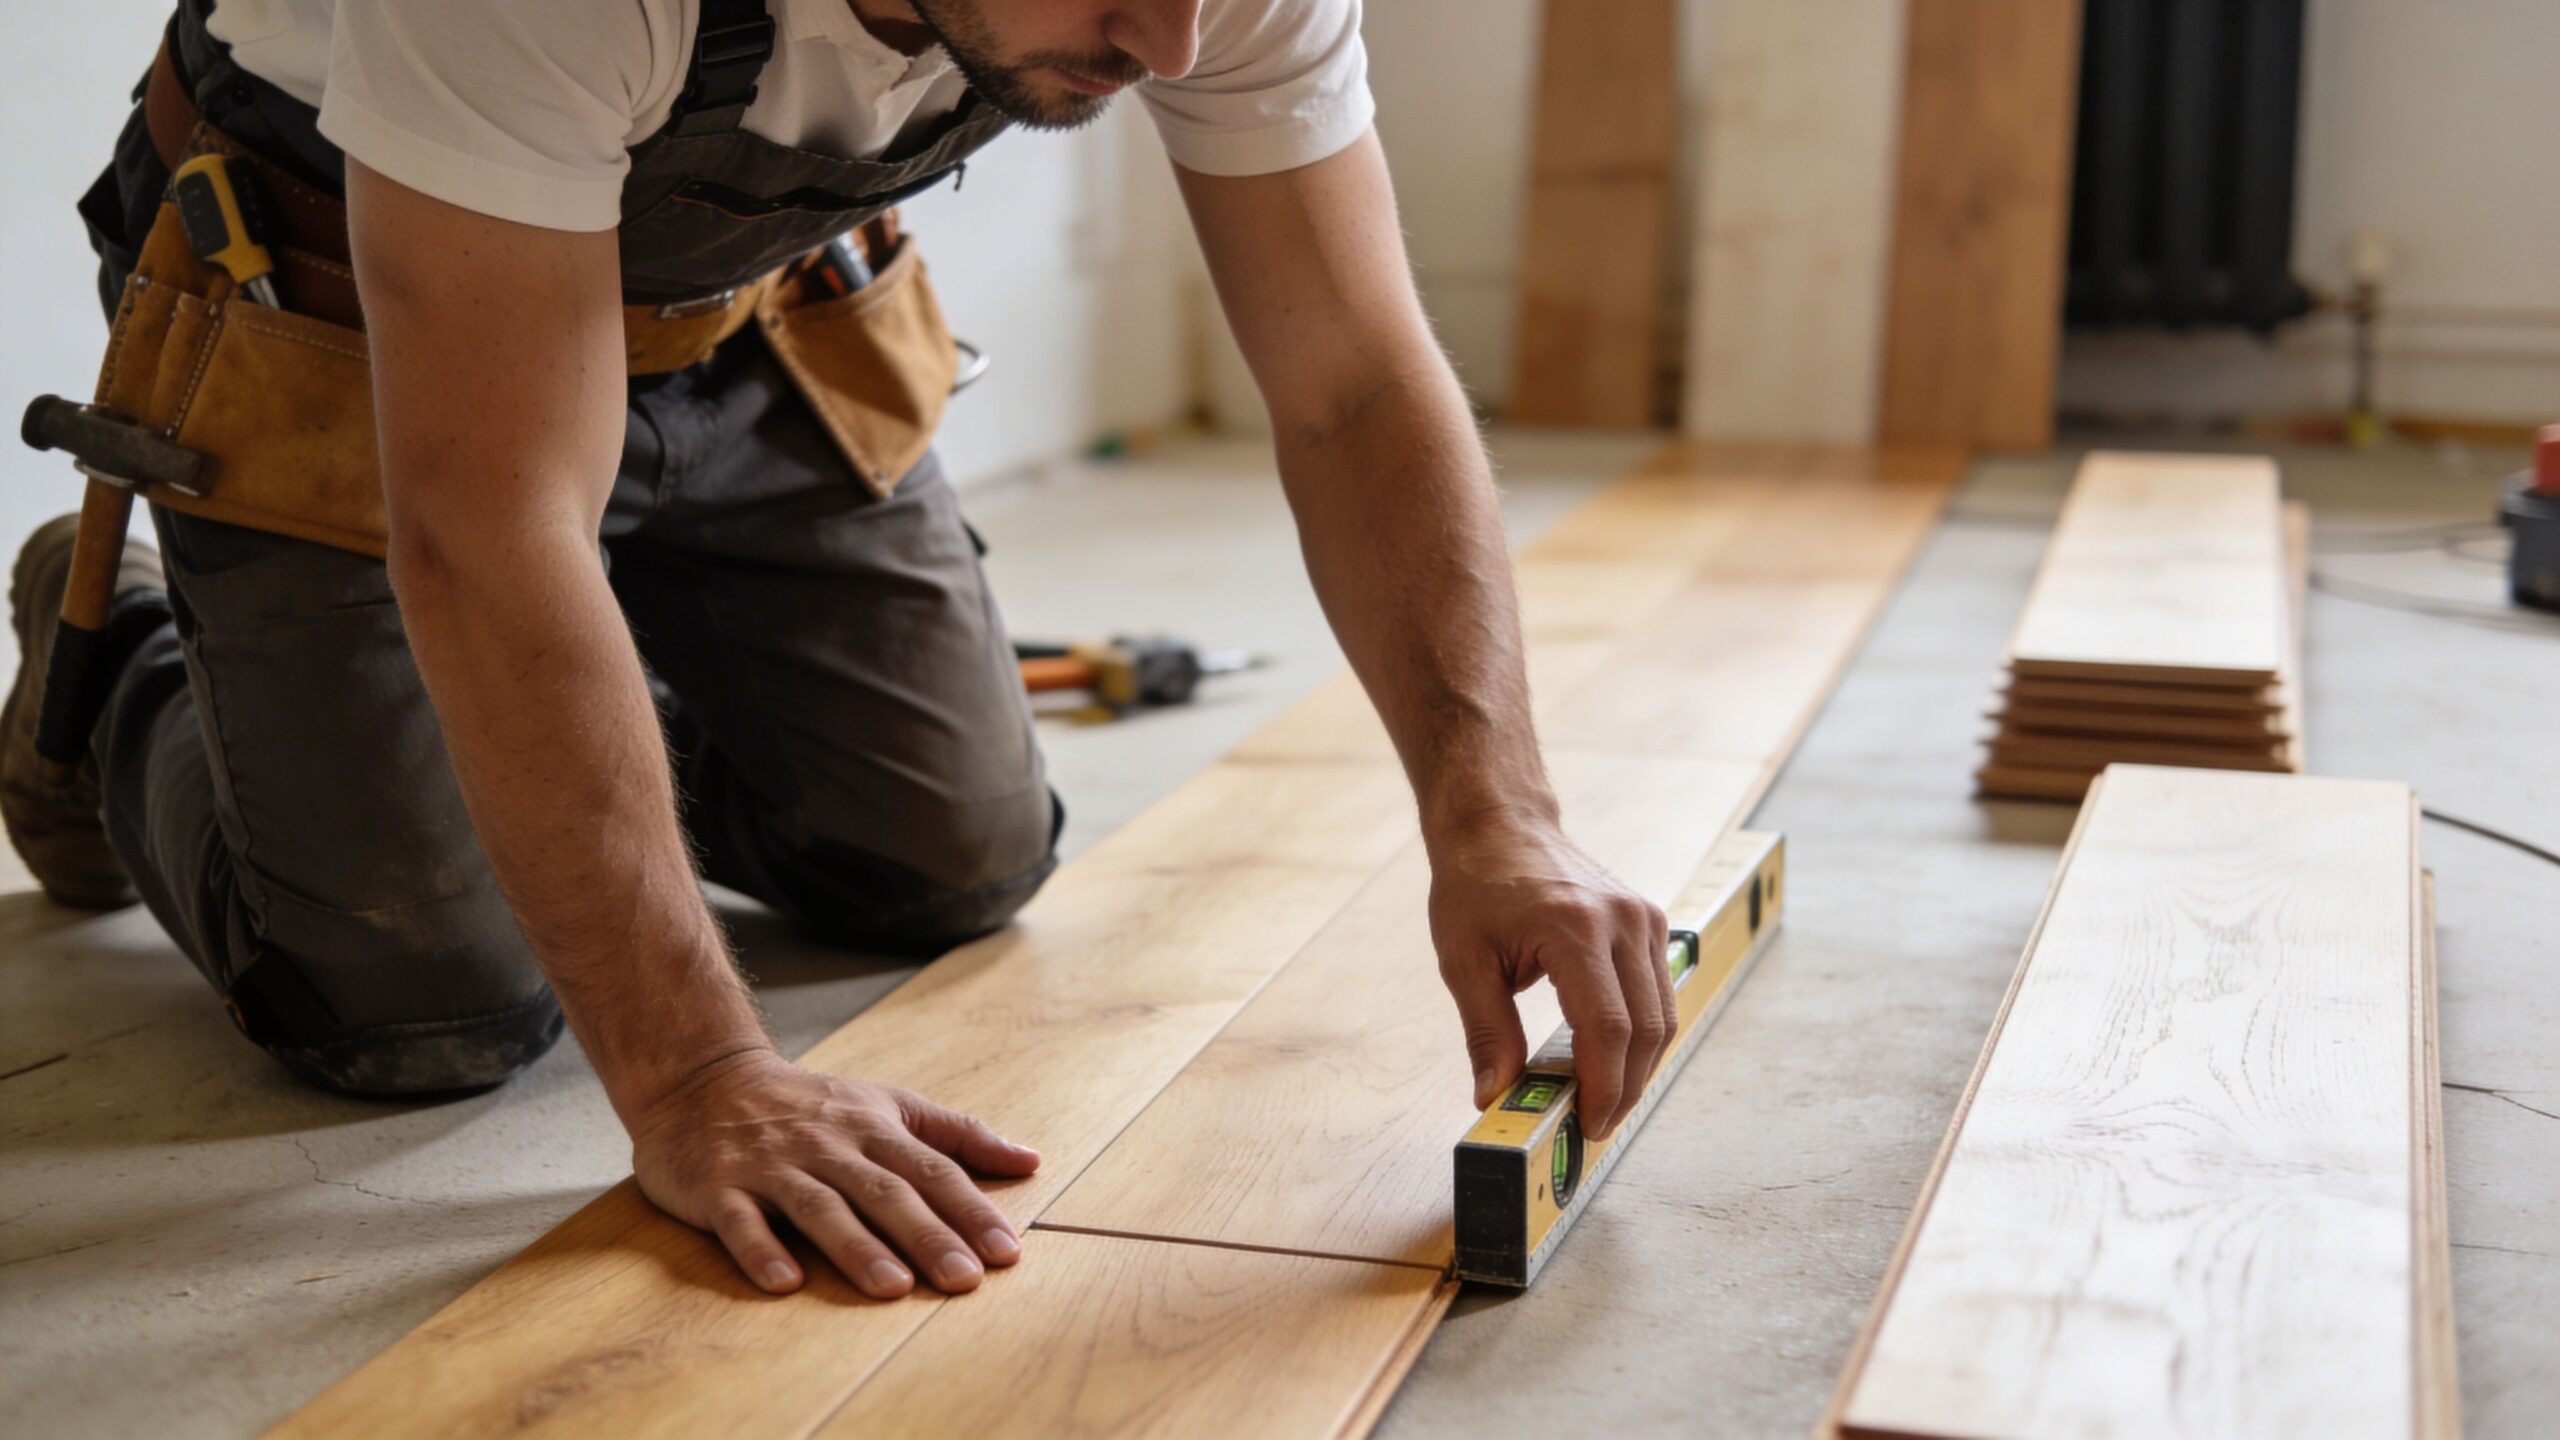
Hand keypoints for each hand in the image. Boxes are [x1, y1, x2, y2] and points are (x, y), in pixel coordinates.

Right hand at [629, 1048, 1039, 1297]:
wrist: (705, 1078)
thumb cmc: (811, 1104)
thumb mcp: (889, 1105)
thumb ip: (958, 1134)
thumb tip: (1031, 1159)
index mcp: (873, 1129)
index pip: (932, 1171)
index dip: (970, 1211)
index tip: (1006, 1253)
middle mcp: (828, 1146)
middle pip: (884, 1192)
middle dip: (927, 1236)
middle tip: (964, 1279)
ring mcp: (772, 1166)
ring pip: (820, 1207)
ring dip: (857, 1247)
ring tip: (893, 1286)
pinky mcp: (719, 1186)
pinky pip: (742, 1221)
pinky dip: (761, 1250)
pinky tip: (784, 1282)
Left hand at [1427, 817, 1670, 1139]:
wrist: (1501, 823)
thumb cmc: (1476, 884)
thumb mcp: (1464, 960)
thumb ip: (1486, 1032)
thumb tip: (1494, 1096)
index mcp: (1574, 927)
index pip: (1607, 1027)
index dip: (1603, 1086)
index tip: (1587, 1124)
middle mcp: (1622, 920)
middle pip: (1645, 1028)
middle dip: (1624, 1087)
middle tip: (1593, 1124)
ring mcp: (1643, 917)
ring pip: (1662, 1014)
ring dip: (1638, 1066)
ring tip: (1602, 1099)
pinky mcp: (1649, 920)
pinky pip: (1658, 992)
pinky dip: (1642, 1033)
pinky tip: (1612, 1058)